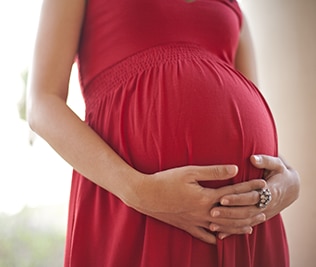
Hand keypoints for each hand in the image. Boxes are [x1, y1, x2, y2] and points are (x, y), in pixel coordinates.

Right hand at [129, 164, 264, 243]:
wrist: (145, 195)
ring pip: (222, 227)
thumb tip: (234, 169)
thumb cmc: (166, 180)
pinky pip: (203, 235)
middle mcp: (204, 212)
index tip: (262, 184)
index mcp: (206, 197)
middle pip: (233, 214)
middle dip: (250, 211)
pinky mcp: (185, 226)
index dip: (249, 187)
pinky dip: (214, 237)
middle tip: (265, 209)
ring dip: (238, 226)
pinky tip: (220, 239)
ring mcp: (195, 221)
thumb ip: (213, 172)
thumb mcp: (189, 172)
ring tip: (251, 227)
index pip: (234, 192)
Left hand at [209, 155, 299, 238]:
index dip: (237, 198)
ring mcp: (263, 214)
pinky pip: (245, 227)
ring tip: (212, 224)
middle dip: (229, 213)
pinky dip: (233, 231)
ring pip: (245, 223)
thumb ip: (265, 161)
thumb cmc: (280, 173)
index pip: (251, 197)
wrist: (291, 188)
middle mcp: (266, 206)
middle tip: (212, 212)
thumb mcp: (277, 164)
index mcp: (270, 192)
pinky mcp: (258, 219)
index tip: (222, 198)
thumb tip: (252, 158)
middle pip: (246, 212)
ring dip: (229, 225)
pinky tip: (220, 235)